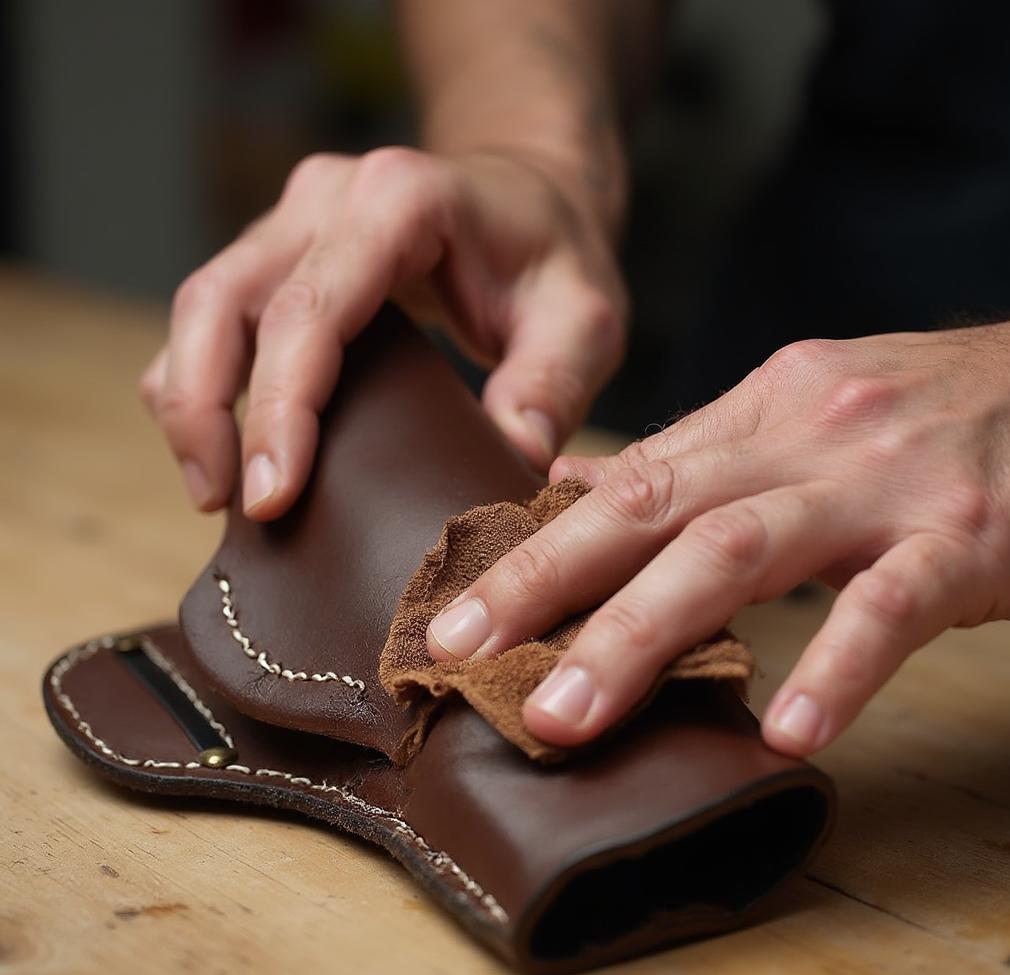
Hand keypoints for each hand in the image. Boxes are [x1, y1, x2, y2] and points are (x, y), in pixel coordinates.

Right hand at [140, 146, 625, 518]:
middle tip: (223, 504)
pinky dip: (204, 383)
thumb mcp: (584, 319)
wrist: (529, 199)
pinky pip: (216, 315)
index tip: (271, 496)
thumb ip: (552, 387)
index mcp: (400, 201)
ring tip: (212, 492)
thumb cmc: (553, 257)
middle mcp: (329, 200)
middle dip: (206, 410)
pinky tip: (226, 449)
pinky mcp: (281, 253)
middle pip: (222, 300)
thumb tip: (511, 468)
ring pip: (202, 305)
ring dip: (190, 400)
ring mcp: (294, 221)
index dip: (279, 407)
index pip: (311, 309)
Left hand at [426, 324, 1009, 756]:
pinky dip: (835, 667)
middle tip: (461, 654)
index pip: (624, 479)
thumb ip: (697, 457)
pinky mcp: (968, 537)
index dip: (533, 545)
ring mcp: (882, 484)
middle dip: (543, 583)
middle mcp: (804, 434)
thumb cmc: (929, 414)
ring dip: (638, 638)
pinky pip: (890, 605)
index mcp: (760, 409)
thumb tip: (580, 485)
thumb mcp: (803, 414)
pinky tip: (786, 733)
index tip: (458, 610)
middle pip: (649, 508)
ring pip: (736, 552)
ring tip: (564, 715)